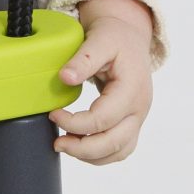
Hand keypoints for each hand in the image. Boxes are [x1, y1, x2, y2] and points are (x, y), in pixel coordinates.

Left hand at [53, 0, 153, 165]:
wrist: (130, 39)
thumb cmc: (115, 38)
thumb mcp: (100, 40)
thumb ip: (83, 59)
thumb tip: (64, 78)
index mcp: (132, 88)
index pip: (103, 118)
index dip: (75, 122)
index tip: (54, 114)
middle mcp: (139, 108)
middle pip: (114, 142)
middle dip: (82, 148)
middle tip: (57, 142)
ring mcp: (138, 118)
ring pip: (119, 151)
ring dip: (90, 155)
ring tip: (65, 144)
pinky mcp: (133, 123)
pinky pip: (120, 149)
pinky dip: (100, 154)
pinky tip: (80, 145)